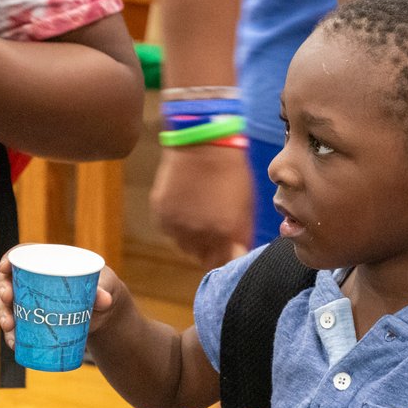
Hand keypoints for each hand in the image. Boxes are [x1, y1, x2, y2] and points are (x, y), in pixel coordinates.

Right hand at [0, 254, 120, 348]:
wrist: (104, 313)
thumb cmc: (103, 288)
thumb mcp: (106, 285)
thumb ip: (104, 290)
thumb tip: (104, 299)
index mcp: (49, 262)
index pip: (23, 255)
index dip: (9, 258)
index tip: (4, 267)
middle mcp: (34, 280)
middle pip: (10, 280)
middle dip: (3, 290)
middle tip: (8, 300)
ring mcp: (31, 301)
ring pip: (9, 305)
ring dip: (4, 315)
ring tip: (10, 327)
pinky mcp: (33, 320)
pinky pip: (17, 326)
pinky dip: (13, 335)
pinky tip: (15, 344)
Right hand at [149, 146, 254, 269]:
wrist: (201, 144)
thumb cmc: (230, 171)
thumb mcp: (246, 204)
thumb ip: (241, 234)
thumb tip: (238, 254)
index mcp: (226, 233)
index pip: (224, 264)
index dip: (226, 258)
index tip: (227, 252)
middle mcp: (201, 236)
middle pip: (203, 260)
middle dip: (210, 250)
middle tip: (214, 231)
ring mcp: (178, 227)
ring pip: (185, 248)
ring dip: (192, 239)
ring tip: (199, 216)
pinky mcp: (162, 217)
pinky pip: (170, 232)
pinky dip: (177, 225)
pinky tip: (185, 206)